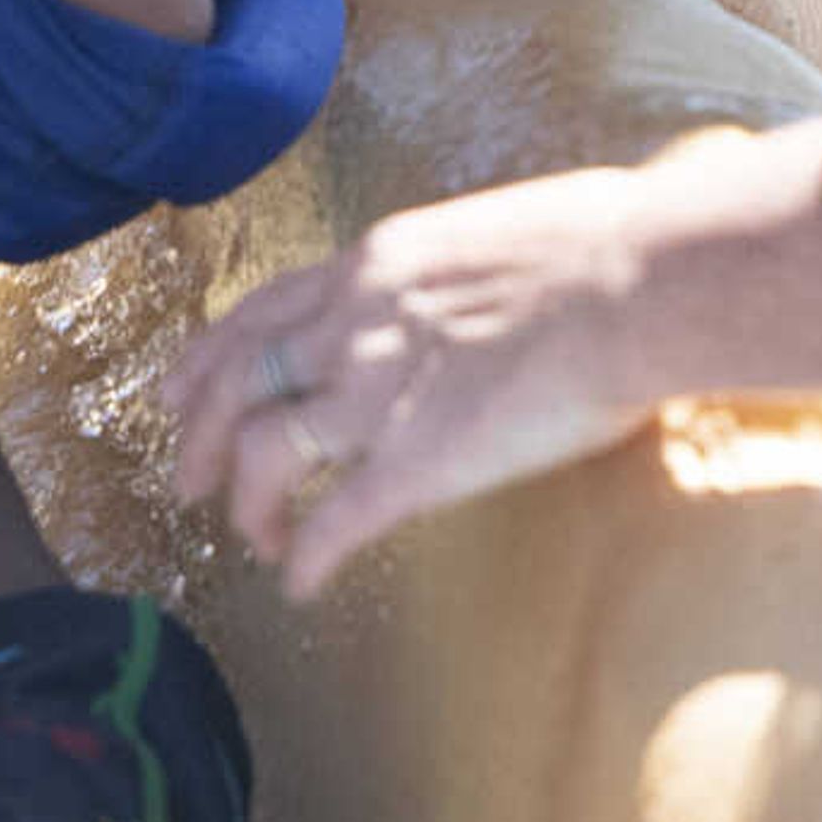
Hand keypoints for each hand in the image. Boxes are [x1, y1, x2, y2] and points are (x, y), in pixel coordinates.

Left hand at [162, 168, 664, 597]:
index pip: (258, 313)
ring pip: (264, 456)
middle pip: (236, 386)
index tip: (180, 393)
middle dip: (200, 440)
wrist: (641, 282)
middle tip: (189, 482)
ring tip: (257, 541)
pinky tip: (302, 587)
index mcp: (371, 267)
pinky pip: (334, 523)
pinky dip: (307, 560)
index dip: (207, 358)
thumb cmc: (601, 245)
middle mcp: (351, 327)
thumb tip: (457, 292)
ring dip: (248, 506)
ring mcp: (375, 396)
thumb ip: (443, 273)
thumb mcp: (487, 233)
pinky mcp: (416, 463)